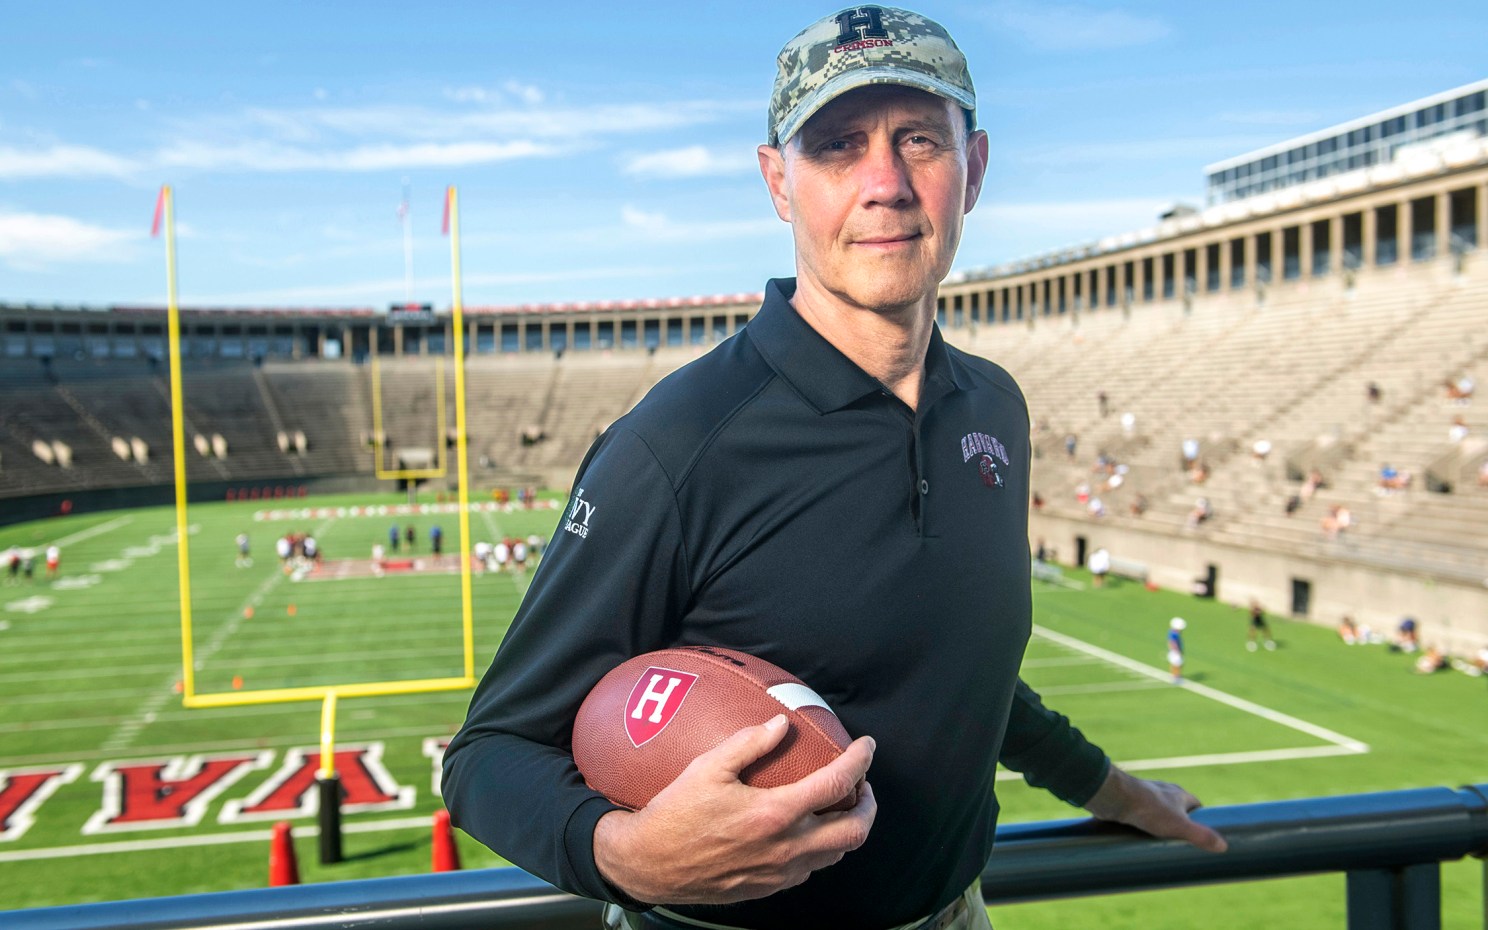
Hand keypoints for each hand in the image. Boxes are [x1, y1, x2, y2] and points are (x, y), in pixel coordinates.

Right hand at [593, 713, 876, 904]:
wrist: (650, 865)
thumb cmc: (675, 814)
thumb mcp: (707, 768)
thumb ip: (748, 743)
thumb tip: (781, 724)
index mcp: (775, 814)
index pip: (837, 786)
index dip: (860, 762)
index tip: (866, 746)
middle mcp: (786, 848)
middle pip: (854, 830)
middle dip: (869, 804)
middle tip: (862, 784)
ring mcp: (780, 873)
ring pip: (837, 854)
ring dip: (848, 827)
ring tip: (839, 805)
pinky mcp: (769, 888)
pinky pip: (810, 868)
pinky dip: (822, 847)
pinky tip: (806, 830)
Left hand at [1082, 767, 1226, 852]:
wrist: (1114, 797)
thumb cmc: (1148, 808)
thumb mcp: (1179, 826)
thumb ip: (1201, 836)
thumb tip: (1224, 847)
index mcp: (1178, 793)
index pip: (1196, 807)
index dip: (1201, 821)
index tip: (1203, 837)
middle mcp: (1163, 793)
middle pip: (1177, 812)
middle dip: (1179, 828)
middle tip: (1181, 848)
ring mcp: (1145, 797)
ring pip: (1157, 815)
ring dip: (1160, 829)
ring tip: (1161, 848)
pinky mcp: (1129, 804)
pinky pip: (1140, 817)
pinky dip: (1143, 827)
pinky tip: (1141, 841)